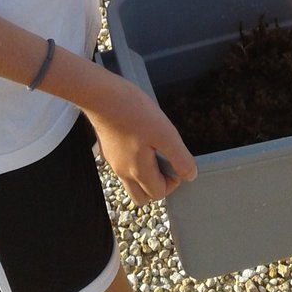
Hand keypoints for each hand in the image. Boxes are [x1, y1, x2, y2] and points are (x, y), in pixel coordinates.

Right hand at [87, 74, 197, 204]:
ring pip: (131, 182)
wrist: (101, 95)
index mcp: (137, 171)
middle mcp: (122, 171)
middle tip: (165, 161)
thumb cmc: (133, 111)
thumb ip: (179, 157)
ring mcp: (112, 161)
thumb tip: (189, 176)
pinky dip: (134, 162)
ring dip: (145, 175)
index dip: (173, 182)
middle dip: (157, 185)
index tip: (175, 160)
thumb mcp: (165, 133)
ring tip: (153, 149)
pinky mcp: (107, 149)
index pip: (158, 194)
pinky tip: (139, 139)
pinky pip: (123, 166)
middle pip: (141, 196)